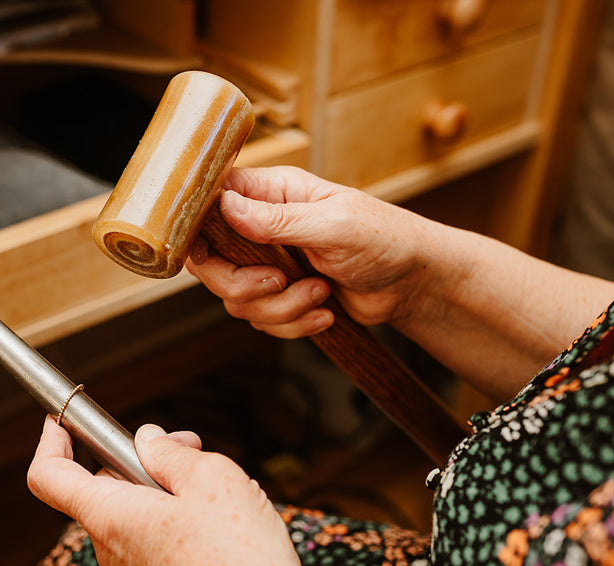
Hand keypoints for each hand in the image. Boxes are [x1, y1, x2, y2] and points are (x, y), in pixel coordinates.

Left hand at [27, 416, 350, 565]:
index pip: (47, 476)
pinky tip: (219, 519)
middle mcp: (111, 548)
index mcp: (110, 516)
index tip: (62, 418)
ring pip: (133, 510)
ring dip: (164, 487)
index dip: (50, 440)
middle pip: (103, 486)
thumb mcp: (207, 475)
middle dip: (140, 457)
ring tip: (215, 485)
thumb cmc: (238, 552)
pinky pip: (151, 536)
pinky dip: (175, 516)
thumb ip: (167, 452)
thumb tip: (146, 440)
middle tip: (190, 445)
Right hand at [185, 165, 447, 337]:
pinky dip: (293, 324)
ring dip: (280, 308)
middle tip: (278, 283)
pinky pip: (261, 320)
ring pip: (236, 298)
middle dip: (242, 284)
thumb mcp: (334, 224)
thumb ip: (277, 220)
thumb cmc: (386, 239)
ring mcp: (270, 264)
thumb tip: (226, 207)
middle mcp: (263, 227)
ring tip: (321, 295)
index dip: (198, 228)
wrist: (414, 285)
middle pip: (210, 261)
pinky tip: (325, 313)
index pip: (212, 201)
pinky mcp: (282, 297)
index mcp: (273, 193)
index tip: (205, 250)